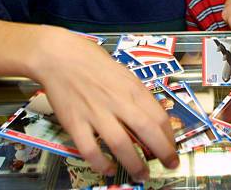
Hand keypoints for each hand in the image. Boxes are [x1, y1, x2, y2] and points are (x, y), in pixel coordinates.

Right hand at [30, 28, 178, 181]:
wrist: (59, 56)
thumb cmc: (91, 61)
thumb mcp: (123, 73)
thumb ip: (135, 94)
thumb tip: (150, 114)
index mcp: (132, 88)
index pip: (159, 116)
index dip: (169, 135)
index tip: (171, 146)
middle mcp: (118, 101)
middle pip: (147, 131)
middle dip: (163, 152)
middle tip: (170, 165)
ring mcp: (96, 113)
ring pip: (121, 145)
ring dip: (135, 164)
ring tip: (142, 175)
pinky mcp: (75, 123)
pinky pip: (90, 150)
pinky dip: (101, 163)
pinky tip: (107, 169)